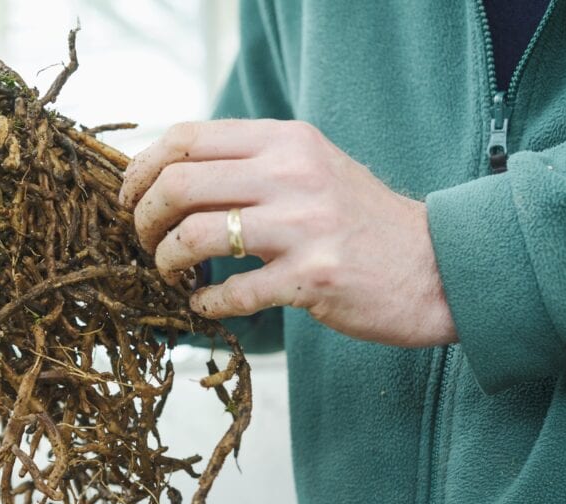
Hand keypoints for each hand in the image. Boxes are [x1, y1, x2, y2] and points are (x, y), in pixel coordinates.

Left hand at [119, 119, 457, 347]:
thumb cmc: (360, 222)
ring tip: (169, 271)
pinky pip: (233, 292)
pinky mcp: (313, 278)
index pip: (187, 137)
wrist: (436, 266)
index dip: (142, 168)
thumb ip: (253, 163)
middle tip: (143, 240)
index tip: (129, 198)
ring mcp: (304, 226)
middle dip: (144, 217)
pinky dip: (205, 302)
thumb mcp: (312, 168)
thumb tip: (174, 173)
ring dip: (166, 259)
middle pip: (179, 183)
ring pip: (196, 235)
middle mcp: (293, 173)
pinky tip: (203, 304)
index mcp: (286, 140)